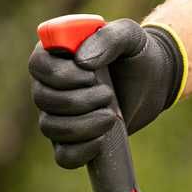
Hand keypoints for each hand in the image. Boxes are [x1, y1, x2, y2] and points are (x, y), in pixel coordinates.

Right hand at [28, 18, 183, 170]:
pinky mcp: (72, 140)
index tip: (91, 76)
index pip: (37, 65)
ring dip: (82, 125)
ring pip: (50, 128)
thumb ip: (108, 37)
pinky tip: (102, 139)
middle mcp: (49, 84)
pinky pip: (63, 156)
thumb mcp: (129, 35)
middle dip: (78, 101)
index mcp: (56, 53)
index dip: (60, 75)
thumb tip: (82, 63)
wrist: (154, 81)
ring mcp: (58, 114)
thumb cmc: (137, 54)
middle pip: (42, 99)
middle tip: (108, 95)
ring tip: (111, 115)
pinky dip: (81, 152)